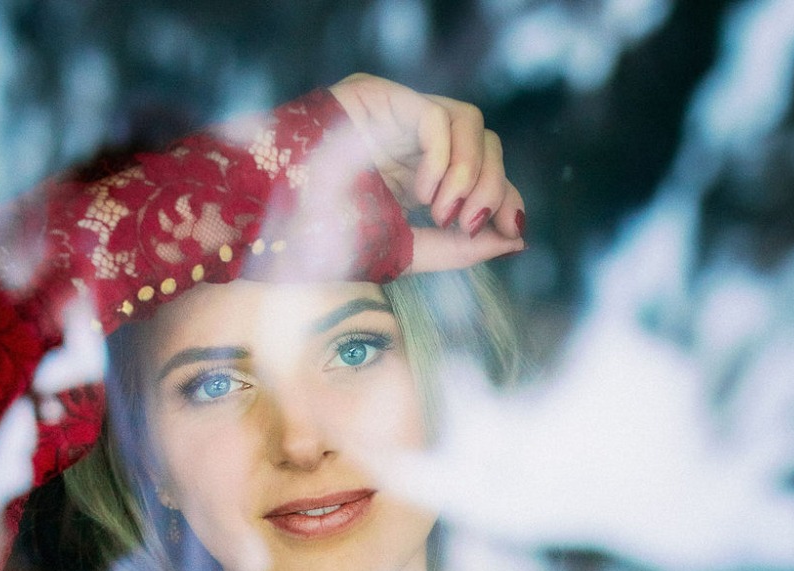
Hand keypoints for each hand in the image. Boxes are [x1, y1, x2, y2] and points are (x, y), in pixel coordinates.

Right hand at [329, 73, 525, 271]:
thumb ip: (461, 248)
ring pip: (472, 122)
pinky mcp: (381, 96)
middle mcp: (413, 140)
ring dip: (470, 174)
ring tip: (442, 212)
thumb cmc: (330, 240)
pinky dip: (443, 160)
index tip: (513, 230)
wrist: (276, 223)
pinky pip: (437, 118)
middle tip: (466, 224)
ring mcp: (397, 114)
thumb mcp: (408, 250)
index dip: (504, 195)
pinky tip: (423, 195)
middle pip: (486, 143)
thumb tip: (517, 241)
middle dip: (491, 186)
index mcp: (418, 174)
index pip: (481, 172)